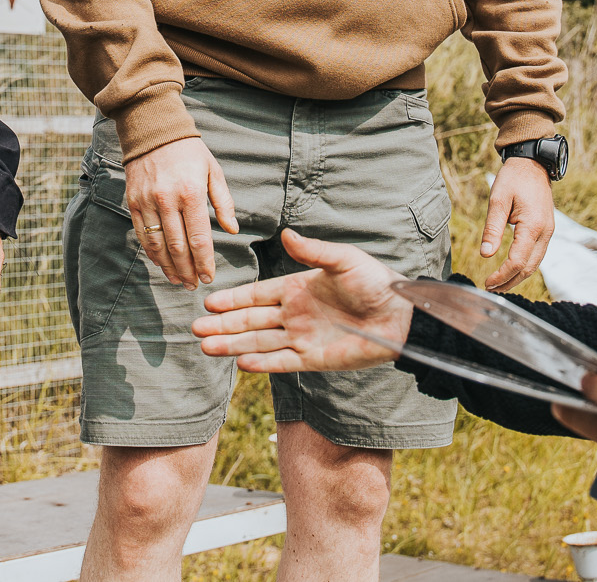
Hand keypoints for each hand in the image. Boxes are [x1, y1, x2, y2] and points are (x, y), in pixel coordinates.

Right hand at [124, 136, 236, 288]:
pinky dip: (152, 253)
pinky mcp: (133, 202)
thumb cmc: (189, 152)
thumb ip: (223, 202)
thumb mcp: (213, 171)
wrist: (153, 130)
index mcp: (191, 193)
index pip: (199, 238)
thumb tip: (232, 230)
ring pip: (158, 245)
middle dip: (187, 270)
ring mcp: (147, 202)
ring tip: (179, 280)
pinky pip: (142, 235)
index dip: (204, 262)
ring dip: (169, 267)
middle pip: (178, 247)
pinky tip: (161, 263)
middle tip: (194, 285)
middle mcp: (167, 200)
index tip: (208, 277)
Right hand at [194, 227, 409, 371]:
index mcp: (297, 287)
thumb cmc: (374, 282)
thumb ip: (313, 250)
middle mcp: (294, 314)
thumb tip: (287, 233)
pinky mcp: (315, 359)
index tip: (209, 301)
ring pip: (260, 342)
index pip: (257, 294)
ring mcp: (303, 337)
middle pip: (251, 321)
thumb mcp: (342, 260)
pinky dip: (262, 364)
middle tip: (196, 329)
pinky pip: (283, 362)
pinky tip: (241, 363)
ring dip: (234, 345)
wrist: (400, 315)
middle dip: (223, 325)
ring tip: (207, 347)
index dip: (233, 299)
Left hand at [481, 154, 554, 289]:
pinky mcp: (546, 230)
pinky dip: (524, 266)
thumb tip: (485, 254)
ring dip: (517, 276)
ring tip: (499, 285)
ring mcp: (549, 232)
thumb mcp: (498, 200)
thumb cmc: (513, 179)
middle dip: (510, 282)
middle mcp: (545, 232)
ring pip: (535, 264)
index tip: (487, 283)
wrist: (533, 163)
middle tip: (490, 289)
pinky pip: (537, 255)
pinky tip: (511, 270)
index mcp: (533, 226)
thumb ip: (492, 228)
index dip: (502, 276)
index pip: (517, 261)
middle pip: (529, 268)